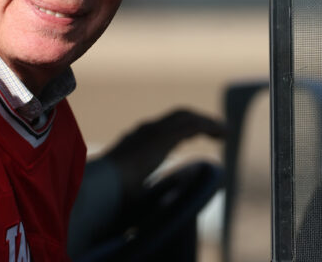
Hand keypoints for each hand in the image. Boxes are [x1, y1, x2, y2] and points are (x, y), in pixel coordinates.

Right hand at [102, 109, 224, 202]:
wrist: (99, 191)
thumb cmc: (111, 199)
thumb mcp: (133, 195)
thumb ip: (148, 195)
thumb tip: (162, 203)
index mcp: (135, 144)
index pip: (162, 130)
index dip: (182, 130)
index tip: (196, 137)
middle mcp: (143, 132)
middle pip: (176, 118)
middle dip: (197, 122)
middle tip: (216, 131)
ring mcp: (151, 131)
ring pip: (185, 117)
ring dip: (206, 122)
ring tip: (223, 131)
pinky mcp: (162, 137)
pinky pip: (192, 125)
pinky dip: (209, 125)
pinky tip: (222, 133)